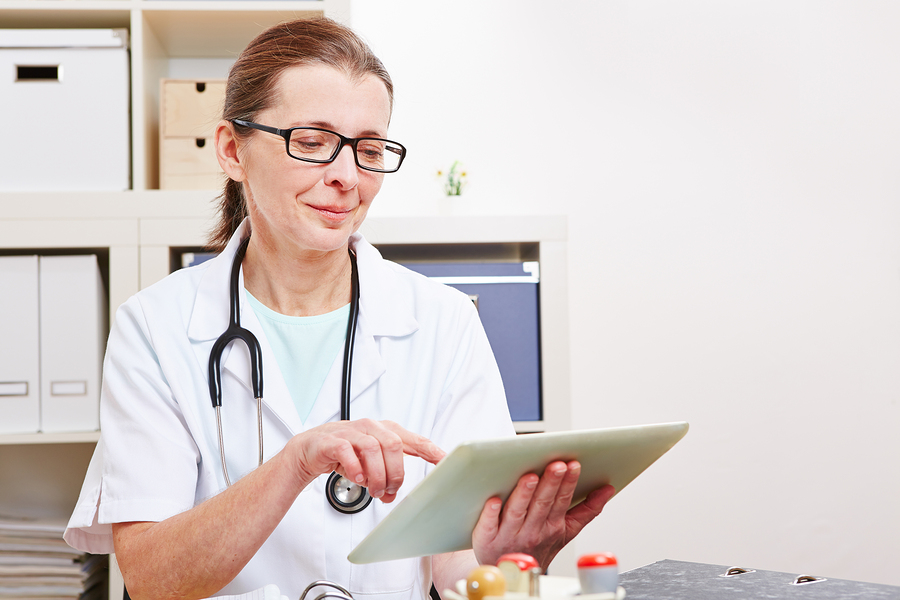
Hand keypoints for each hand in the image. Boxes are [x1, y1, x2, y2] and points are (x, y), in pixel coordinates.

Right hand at [288, 419, 444, 502]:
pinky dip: (355, 468)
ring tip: (373, 490)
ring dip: (376, 475)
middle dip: (395, 473)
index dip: (430, 449)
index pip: (413, 439)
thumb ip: (384, 477)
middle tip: (388, 491)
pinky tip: (358, 479)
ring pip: (373, 448)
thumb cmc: (344, 453)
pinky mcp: (332, 441)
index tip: (445, 460)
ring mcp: (351, 431)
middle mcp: (370, 428)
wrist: (310, 449)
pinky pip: (347, 451)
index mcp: (385, 431)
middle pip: (394, 445)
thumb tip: (391, 495)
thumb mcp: (370, 465)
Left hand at [471, 460, 615, 568]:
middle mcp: (532, 530)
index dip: (568, 483)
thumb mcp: (567, 531)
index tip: (573, 464)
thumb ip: (587, 510)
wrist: (511, 571)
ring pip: (517, 511)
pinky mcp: (487, 537)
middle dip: (551, 483)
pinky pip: (489, 524)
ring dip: (524, 494)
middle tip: (557, 464)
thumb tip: (608, 489)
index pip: (562, 501)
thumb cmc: (537, 544)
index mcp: (552, 526)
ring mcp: (509, 534)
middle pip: (542, 503)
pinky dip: (491, 512)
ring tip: (530, 476)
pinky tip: (494, 499)